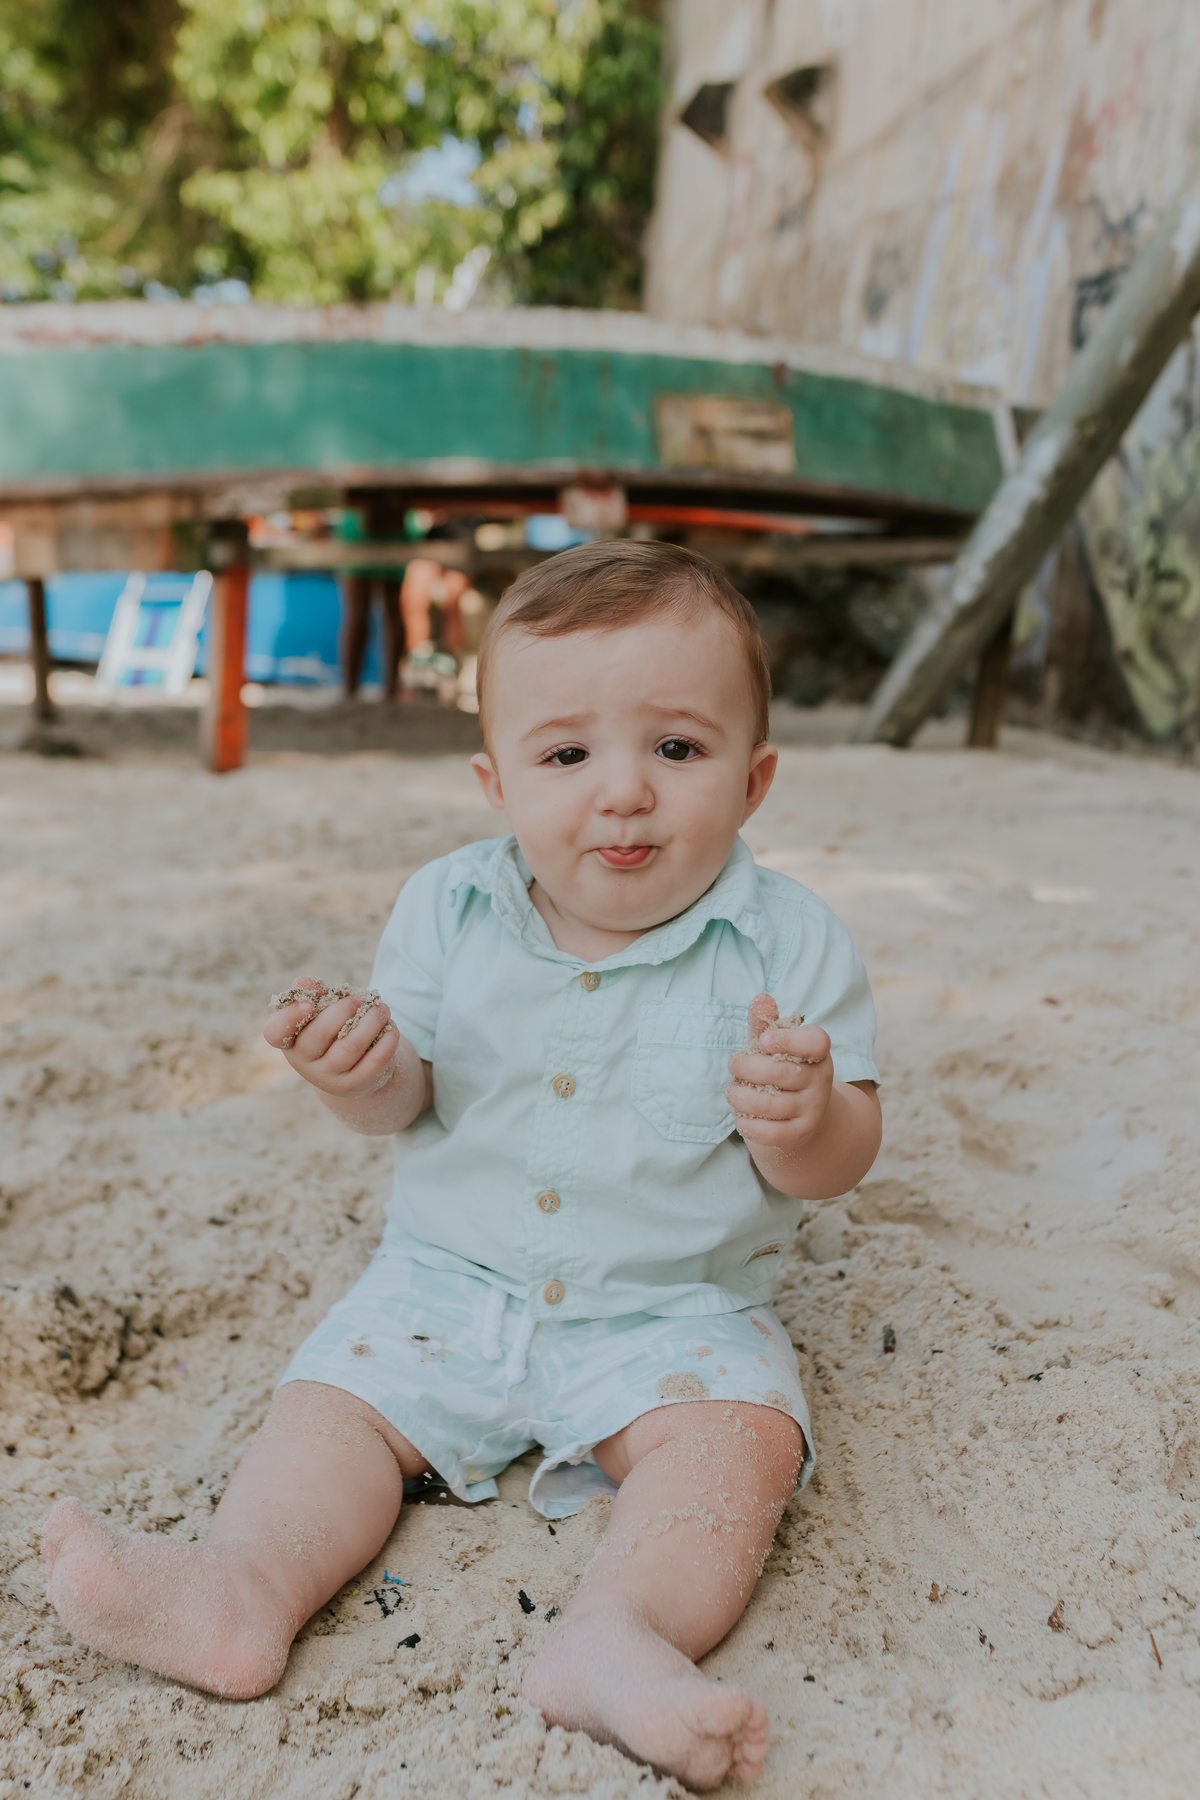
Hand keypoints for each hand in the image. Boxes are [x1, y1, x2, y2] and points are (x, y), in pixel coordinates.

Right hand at [263, 977, 398, 1099]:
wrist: (351, 1069)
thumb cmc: (331, 1032)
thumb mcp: (319, 1015)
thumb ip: (313, 996)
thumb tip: (304, 982)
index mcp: (289, 1041)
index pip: (276, 1033)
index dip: (289, 1017)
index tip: (308, 1003)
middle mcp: (304, 1062)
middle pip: (318, 1036)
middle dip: (342, 1011)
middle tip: (359, 999)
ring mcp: (329, 1077)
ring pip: (350, 1047)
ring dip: (370, 1022)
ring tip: (382, 1009)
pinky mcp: (355, 1084)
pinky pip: (374, 1061)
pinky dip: (386, 1041)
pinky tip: (392, 1027)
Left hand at [725, 998, 833, 1158]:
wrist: (804, 1116)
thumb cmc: (782, 1071)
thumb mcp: (775, 1046)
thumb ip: (766, 1023)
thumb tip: (762, 998)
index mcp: (818, 1054)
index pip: (816, 1042)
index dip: (788, 1039)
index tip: (764, 1040)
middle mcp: (820, 1082)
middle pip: (780, 1072)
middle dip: (746, 1067)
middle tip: (733, 1064)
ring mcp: (812, 1110)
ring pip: (769, 1104)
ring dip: (740, 1097)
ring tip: (732, 1091)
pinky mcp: (800, 1135)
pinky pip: (768, 1133)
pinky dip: (746, 1123)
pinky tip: (740, 1114)